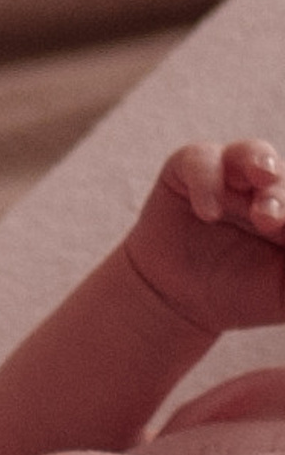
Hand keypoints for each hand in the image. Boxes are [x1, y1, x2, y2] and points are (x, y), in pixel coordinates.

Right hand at [124, 140, 284, 336]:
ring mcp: (229, 176)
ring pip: (252, 151)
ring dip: (260, 162)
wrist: (181, 303)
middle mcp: (268, 187)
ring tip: (262, 179)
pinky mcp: (187, 172)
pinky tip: (209, 212)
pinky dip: (207, 181)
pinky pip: (200, 160)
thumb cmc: (243, 296)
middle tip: (274, 222)